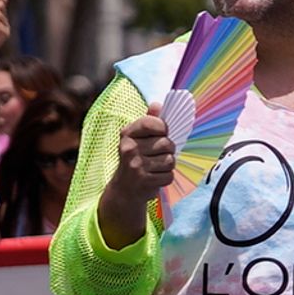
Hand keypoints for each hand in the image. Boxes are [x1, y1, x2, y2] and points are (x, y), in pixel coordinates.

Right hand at [100, 115, 179, 238]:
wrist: (123, 190)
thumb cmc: (134, 160)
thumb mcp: (136, 139)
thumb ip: (148, 121)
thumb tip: (157, 104)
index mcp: (127, 134)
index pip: (153, 123)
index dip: (163, 128)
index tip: (162, 133)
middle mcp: (129, 149)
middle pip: (167, 143)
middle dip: (168, 150)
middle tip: (159, 154)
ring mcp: (136, 166)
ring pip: (170, 160)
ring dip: (168, 165)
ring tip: (157, 167)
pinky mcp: (144, 181)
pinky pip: (169, 176)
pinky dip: (166, 178)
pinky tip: (156, 177)